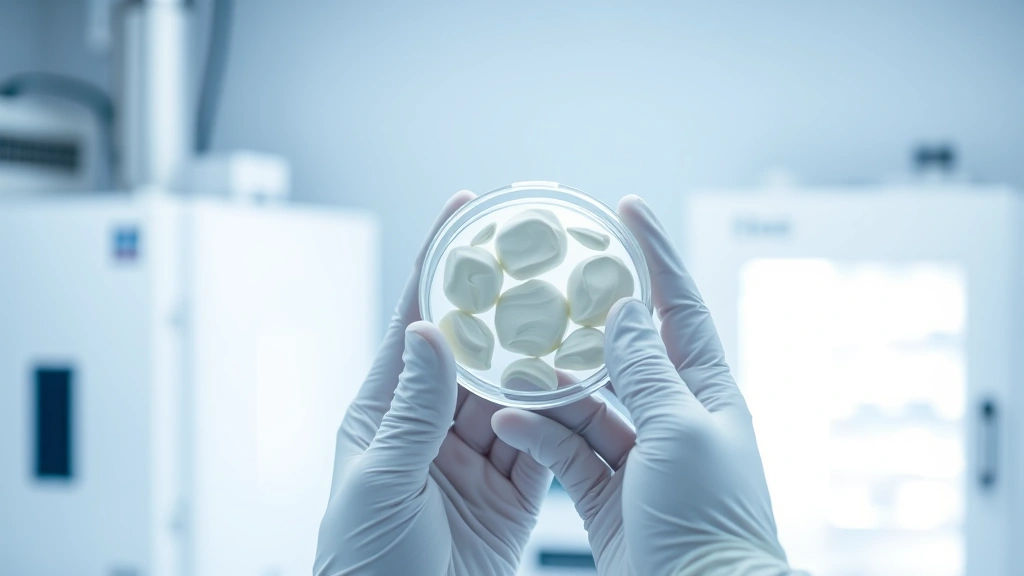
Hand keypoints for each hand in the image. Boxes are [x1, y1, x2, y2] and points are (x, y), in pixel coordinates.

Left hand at [314, 191, 634, 574]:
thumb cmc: (364, 564)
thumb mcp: (381, 479)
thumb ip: (414, 408)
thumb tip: (428, 328)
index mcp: (384, 412)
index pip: (413, 322)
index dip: (437, 263)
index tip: (463, 211)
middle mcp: (431, 426)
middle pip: (475, 350)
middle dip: (506, 304)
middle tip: (540, 256)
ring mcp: (475, 457)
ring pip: (518, 392)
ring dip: (544, 357)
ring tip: (577, 311)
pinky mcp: (514, 493)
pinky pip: (546, 442)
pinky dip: (566, 415)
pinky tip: (586, 384)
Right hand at [492, 196, 794, 575]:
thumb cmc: (708, 519)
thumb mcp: (678, 430)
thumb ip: (646, 369)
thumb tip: (627, 311)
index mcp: (707, 393)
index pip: (681, 307)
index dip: (657, 254)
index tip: (628, 210)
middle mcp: (674, 418)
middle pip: (626, 351)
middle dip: (589, 320)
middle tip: (551, 285)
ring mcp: (639, 456)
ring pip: (587, 403)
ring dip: (551, 386)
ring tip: (512, 360)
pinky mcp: (606, 492)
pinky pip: (567, 450)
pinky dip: (540, 434)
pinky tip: (511, 420)